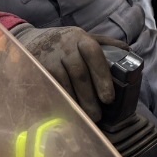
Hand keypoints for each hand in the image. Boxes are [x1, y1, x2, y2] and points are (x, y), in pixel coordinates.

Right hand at [11, 24, 128, 121]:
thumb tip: (127, 51)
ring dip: (75, 103)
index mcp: (80, 38)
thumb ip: (103, 44)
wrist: (29, 40)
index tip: (108, 98)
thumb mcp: (82, 38)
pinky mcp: (37, 70)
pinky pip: (51, 88)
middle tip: (97, 115)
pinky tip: (66, 112)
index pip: (94, 53)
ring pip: (64, 83)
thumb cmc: (63, 43)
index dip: (102, 75)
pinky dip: (60, 101)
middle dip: (89, 97)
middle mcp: (65, 47)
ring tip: (84, 118)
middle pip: (79, 73)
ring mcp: (49, 58)